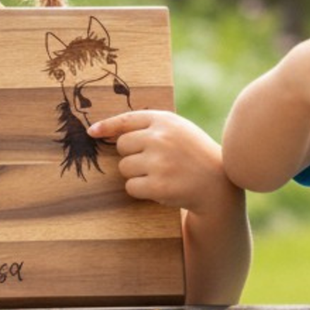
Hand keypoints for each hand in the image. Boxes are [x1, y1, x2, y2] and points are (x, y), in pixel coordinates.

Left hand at [87, 109, 232, 215]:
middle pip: (122, 146)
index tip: (92, 132)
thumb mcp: (178, 130)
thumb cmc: (193, 154)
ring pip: (124, 168)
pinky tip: (160, 187)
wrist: (217, 183)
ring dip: (136, 174)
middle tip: (152, 162)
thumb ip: (150, 126)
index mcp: (165, 121)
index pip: (127, 120)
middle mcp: (161, 138)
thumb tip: (107, 130)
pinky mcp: (158, 185)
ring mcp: (159, 161)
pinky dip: (141, 190)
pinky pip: (131, 187)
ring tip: (160, 174)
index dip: (107, 126)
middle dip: (131, 156)